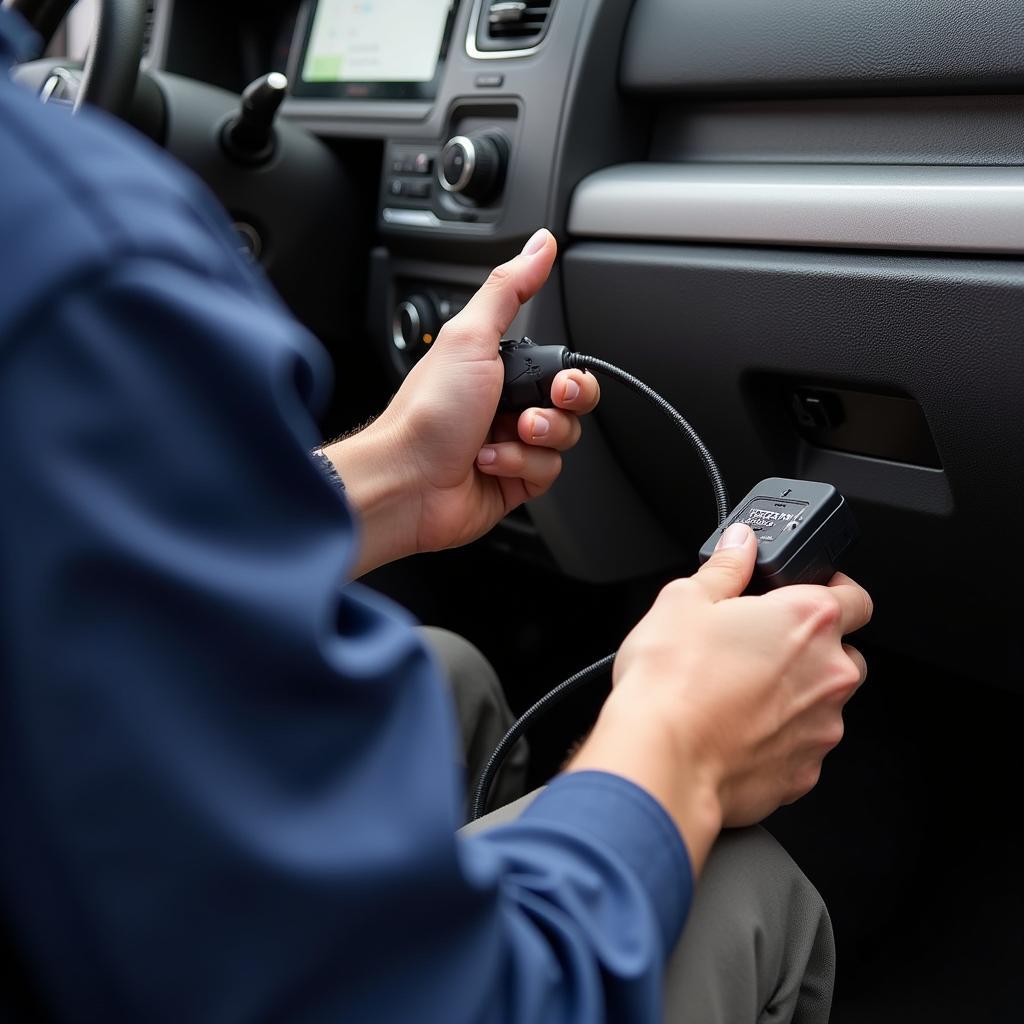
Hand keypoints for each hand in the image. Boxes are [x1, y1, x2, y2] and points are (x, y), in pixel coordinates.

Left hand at [325, 229, 599, 574]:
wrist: (407, 480)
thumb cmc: (427, 413)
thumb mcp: (471, 337)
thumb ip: (509, 289)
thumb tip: (540, 244)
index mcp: (497, 369)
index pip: (558, 369)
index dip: (570, 377)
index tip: (560, 382)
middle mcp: (505, 406)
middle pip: (570, 406)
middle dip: (559, 411)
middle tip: (532, 414)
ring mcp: (510, 445)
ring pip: (562, 441)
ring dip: (533, 441)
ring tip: (500, 437)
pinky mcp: (512, 481)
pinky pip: (546, 471)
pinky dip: (520, 466)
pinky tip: (488, 462)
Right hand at [569, 522, 871, 872]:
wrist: (661, 759)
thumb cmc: (672, 682)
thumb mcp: (684, 600)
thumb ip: (726, 567)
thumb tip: (740, 544)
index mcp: (807, 620)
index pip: (856, 596)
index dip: (834, 591)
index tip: (807, 595)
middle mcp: (828, 673)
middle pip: (843, 652)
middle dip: (809, 648)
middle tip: (758, 646)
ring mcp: (821, 727)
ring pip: (823, 702)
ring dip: (793, 695)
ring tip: (737, 692)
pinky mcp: (803, 772)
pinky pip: (801, 746)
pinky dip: (777, 737)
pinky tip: (735, 728)